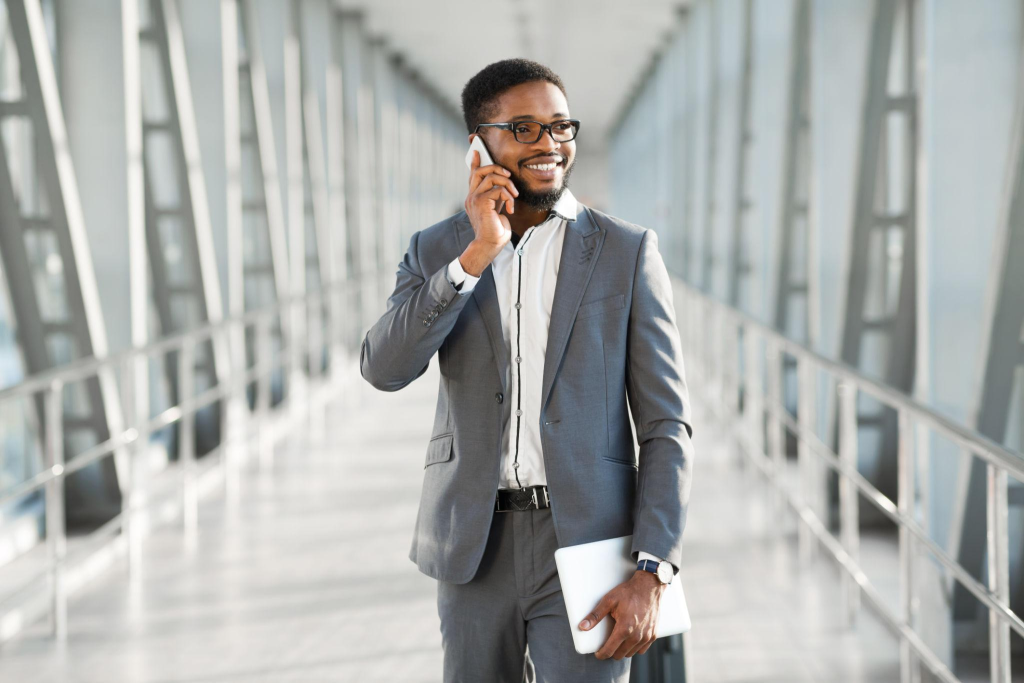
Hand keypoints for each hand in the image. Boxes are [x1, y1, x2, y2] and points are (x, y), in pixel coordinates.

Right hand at [462, 149, 517, 272]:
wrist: (490, 245)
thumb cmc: (495, 231)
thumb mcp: (496, 209)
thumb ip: (496, 197)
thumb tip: (504, 186)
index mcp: (474, 197)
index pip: (473, 176)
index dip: (475, 163)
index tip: (477, 151)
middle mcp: (471, 196)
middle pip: (480, 171)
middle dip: (496, 168)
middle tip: (508, 175)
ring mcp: (474, 199)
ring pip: (491, 177)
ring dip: (507, 184)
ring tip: (514, 195)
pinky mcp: (481, 203)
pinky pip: (498, 190)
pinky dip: (508, 197)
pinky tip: (510, 208)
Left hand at [579, 570, 665, 659]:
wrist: (649, 586)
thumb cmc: (628, 592)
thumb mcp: (609, 601)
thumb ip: (595, 615)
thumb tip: (582, 627)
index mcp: (624, 629)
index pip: (609, 651)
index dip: (601, 654)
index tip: (598, 653)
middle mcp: (636, 636)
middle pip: (619, 655)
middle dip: (611, 652)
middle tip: (607, 644)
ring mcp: (646, 636)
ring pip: (630, 653)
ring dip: (623, 650)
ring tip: (617, 640)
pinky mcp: (653, 635)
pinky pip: (642, 650)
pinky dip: (634, 648)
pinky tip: (629, 640)